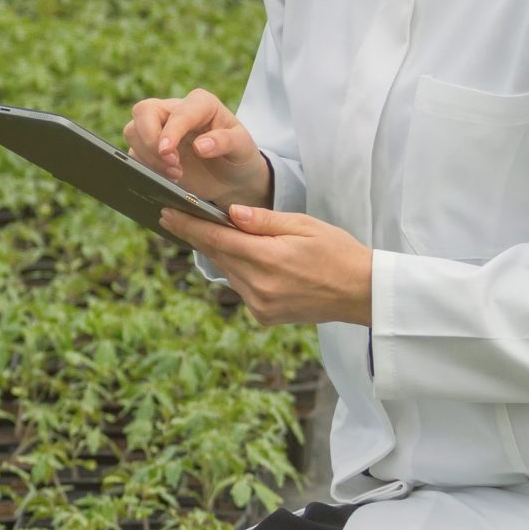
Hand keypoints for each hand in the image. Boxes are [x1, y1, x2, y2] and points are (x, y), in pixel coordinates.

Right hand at [123, 88, 268, 213]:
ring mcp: (160, 130)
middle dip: (150, 139)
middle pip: (143, 111)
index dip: (171, 130)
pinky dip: (145, 167)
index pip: (178, 111)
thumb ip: (226, 142)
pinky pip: (134, 154)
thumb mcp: (243, 147)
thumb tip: (200, 146)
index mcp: (200, 103)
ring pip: (133, 131)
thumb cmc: (239, 156)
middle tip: (171, 163)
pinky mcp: (151, 151)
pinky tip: (167, 178)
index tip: (168, 151)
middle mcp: (175, 112)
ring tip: (176, 174)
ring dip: (148, 156)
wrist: (232, 179)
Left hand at [158, 202, 373, 327]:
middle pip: (217, 255)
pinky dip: (239, 271)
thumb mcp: (304, 225)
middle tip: (175, 217)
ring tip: (209, 231)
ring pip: (228, 272)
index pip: (216, 238)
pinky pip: (241, 288)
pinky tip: (245, 258)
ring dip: (220, 253)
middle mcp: (258, 286)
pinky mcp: (265, 316)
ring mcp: (260, 305)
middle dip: (197, 236)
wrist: (362, 293)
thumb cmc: (337, 252)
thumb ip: (263, 221)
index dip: (188, 226)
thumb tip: (229, 213)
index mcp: (267, 258)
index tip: (166, 214)